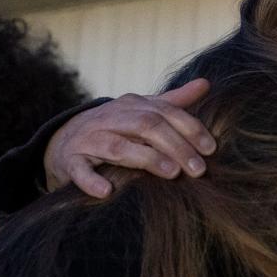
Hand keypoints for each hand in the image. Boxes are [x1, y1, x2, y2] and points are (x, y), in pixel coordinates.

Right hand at [44, 78, 216, 197]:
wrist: (66, 139)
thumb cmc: (115, 127)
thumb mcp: (142, 111)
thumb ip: (173, 101)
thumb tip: (205, 84)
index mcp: (131, 105)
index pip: (165, 113)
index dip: (190, 129)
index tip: (211, 149)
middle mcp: (111, 118)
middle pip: (146, 126)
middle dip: (176, 146)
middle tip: (198, 169)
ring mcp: (89, 139)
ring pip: (117, 146)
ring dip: (146, 158)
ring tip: (171, 173)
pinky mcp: (71, 160)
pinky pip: (79, 169)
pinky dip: (91, 180)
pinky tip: (107, 192)